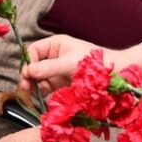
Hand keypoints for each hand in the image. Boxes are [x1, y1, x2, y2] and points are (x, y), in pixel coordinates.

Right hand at [21, 37, 141, 92]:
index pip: (34, 50)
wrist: (116, 73)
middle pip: (34, 65)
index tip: (28, 74)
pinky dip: (42, 92)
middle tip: (25, 87)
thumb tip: (29, 71)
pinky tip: (40, 97)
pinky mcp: (62, 83)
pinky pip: (47, 87)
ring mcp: (58, 70)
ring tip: (31, 93)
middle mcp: (55, 56)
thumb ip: (49, 67)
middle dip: (28, 76)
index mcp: (56, 44)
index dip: (28, 61)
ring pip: (39, 78)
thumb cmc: (95, 62)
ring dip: (34, 85)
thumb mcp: (70, 63)